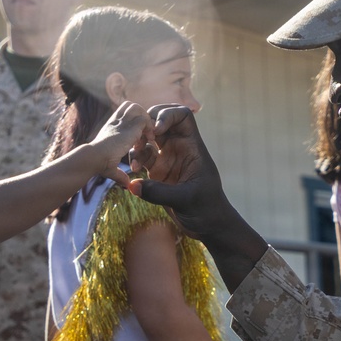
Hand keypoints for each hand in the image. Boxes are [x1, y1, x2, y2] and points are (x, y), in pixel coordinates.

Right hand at [88, 101, 153, 186]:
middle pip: (130, 106)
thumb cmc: (98, 163)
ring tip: (147, 137)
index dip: (132, 124)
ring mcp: (123, 121)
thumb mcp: (110, 167)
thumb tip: (126, 185)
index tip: (137, 140)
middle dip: (140, 117)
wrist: (95, 157)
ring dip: (145, 121)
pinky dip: (150, 128)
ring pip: (138, 109)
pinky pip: (145, 119)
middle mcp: (116, 121)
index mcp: (111, 127)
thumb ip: (119, 174)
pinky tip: (149, 140)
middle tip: (144, 135)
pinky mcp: (131, 126)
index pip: (123, 114)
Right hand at [129, 105, 266, 289]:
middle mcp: (179, 148)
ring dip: (137, 144)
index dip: (167, 115)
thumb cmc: (206, 209)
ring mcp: (167, 159)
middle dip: (146, 124)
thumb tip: (133, 185)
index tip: (157, 130)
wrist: (208, 226)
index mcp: (192, 146)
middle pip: (161, 120)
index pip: (182, 116)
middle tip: (139, 139)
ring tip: (134, 161)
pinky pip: (142, 158)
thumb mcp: (185, 200)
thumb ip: (159, 192)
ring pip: (148, 138)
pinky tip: (132, 174)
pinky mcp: (158, 173)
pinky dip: (135, 160)